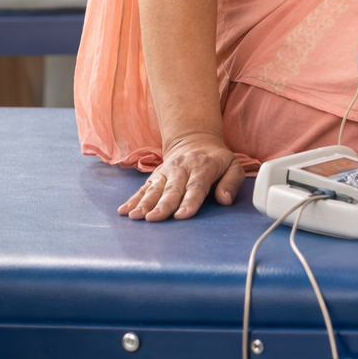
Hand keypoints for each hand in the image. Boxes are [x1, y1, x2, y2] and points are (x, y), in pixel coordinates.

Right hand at [119, 131, 244, 221]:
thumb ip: (232, 182)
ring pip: (155, 189)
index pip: (196, 186)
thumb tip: (225, 200)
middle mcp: (182, 169)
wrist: (195, 140)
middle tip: (155, 218)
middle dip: (163, 204)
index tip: (182, 215)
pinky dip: (133, 199)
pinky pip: (144, 188)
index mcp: (203, 167)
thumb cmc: (216, 160)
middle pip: (172, 189)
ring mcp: (166, 172)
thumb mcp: (233, 165)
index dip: (189, 201)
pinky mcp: (155, 176)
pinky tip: (124, 210)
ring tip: (136, 216)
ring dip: (145, 203)